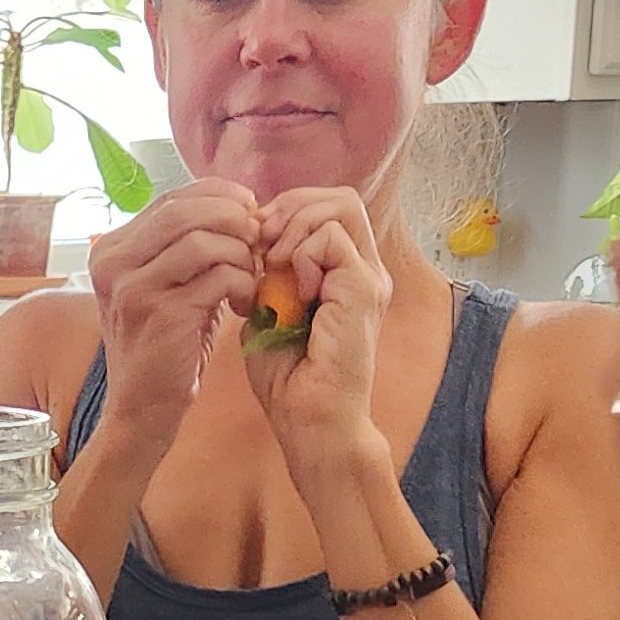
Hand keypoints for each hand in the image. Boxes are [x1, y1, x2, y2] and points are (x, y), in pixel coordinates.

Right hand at [87, 181, 260, 453]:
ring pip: (204, 240)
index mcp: (112, 249)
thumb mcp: (166, 287)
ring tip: (249, 279)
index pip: (171, 198)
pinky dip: (242, 283)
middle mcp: (113, 262)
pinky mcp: (159, 313)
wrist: (142, 409)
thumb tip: (239, 208)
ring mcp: (132, 287)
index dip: (218, 195)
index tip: (250, 208)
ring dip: (240, 255)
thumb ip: (186, 246)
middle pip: (185, 211)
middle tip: (258, 240)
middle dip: (233, 219)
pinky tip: (243, 303)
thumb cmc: (164, 347)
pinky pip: (217, 275)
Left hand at [240, 188, 391, 492]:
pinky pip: (332, 238)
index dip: (286, 211)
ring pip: (341, 205)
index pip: (326, 208)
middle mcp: (364, 270)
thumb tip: (250, 241)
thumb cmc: (289, 381)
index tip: (252, 240)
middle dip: (291, 206)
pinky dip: (301, 253)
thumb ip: (265, 274)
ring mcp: (368, 278)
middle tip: (259, 238)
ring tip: (272, 263)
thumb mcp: (267, 313)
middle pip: (340, 196)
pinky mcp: (364, 290)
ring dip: (295, 225)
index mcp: (344, 273)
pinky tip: (289, 290)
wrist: (311, 423)